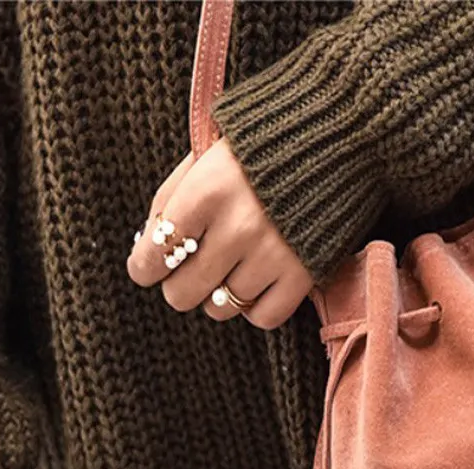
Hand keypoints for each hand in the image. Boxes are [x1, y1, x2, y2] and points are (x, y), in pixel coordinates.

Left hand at [126, 140, 313, 329]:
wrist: (329, 144)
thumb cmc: (257, 152)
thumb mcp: (204, 159)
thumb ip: (170, 200)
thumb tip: (148, 248)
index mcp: (205, 193)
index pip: (155, 254)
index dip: (143, 268)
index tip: (147, 268)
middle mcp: (237, 228)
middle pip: (183, 293)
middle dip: (179, 285)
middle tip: (190, 271)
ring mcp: (272, 256)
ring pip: (222, 308)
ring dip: (219, 295)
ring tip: (229, 271)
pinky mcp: (302, 276)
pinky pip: (263, 318)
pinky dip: (255, 308)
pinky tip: (256, 284)